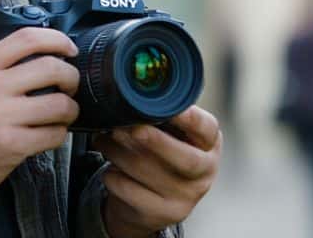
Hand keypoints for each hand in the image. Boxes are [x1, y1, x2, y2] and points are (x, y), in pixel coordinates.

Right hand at [0, 28, 80, 232]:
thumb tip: (42, 52)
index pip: (26, 39)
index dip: (57, 39)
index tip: (69, 48)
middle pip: (50, 68)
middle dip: (71, 76)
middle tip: (70, 84)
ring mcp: (0, 117)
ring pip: (59, 104)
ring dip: (71, 108)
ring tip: (66, 112)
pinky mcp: (11, 145)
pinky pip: (53, 134)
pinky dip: (60, 133)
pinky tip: (52, 132)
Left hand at [93, 106, 221, 237]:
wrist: (151, 202)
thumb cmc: (161, 156)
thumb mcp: (171, 135)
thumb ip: (163, 117)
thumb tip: (135, 97)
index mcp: (208, 146)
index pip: (207, 130)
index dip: (190, 119)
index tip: (172, 108)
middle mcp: (204, 174)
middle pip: (186, 159)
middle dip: (156, 141)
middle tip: (131, 128)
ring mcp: (184, 198)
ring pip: (150, 173)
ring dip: (121, 152)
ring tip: (104, 138)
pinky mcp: (160, 214)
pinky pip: (131, 191)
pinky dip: (113, 175)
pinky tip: (108, 166)